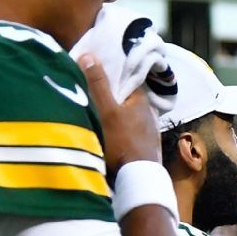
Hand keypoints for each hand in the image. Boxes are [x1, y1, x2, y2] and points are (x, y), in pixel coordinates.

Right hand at [79, 53, 160, 179]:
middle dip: (110, 96)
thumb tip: (89, 55)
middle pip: (125, 99)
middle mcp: (148, 114)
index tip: (94, 70)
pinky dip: (117, 130)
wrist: (137, 180)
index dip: (111, 74)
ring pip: (126, 117)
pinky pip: (127, 133)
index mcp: (141, 101)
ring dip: (113, 115)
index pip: (127, 80)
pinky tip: (106, 134)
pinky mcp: (143, 149)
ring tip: (93, 112)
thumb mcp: (106, 110)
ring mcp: (147, 133)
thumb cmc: (122, 142)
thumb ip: (98, 85)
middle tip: (89, 92)